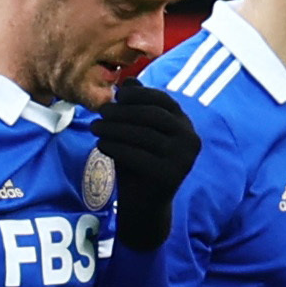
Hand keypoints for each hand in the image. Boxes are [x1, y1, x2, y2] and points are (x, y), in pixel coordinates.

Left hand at [91, 83, 201, 251]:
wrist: (144, 206)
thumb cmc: (139, 163)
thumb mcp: (137, 133)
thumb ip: (135, 108)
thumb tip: (127, 80)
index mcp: (186, 126)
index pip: (163, 101)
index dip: (139, 95)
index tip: (116, 95)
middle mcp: (190, 140)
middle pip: (152, 116)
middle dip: (123, 112)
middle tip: (100, 112)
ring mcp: (182, 159)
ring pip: (142, 135)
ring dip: (114, 128)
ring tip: (94, 127)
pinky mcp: (168, 176)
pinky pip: (136, 155)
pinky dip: (115, 147)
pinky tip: (101, 144)